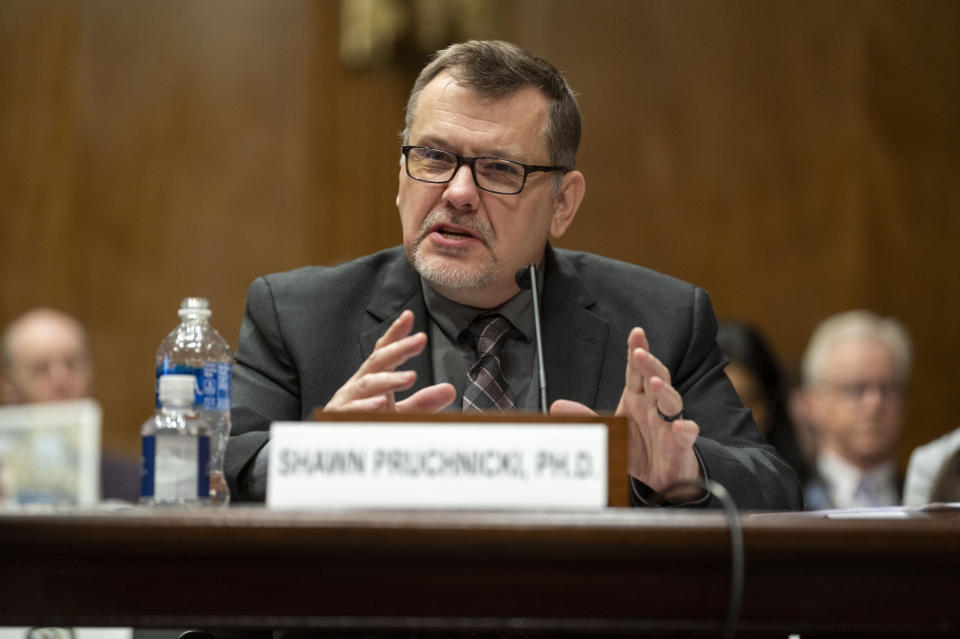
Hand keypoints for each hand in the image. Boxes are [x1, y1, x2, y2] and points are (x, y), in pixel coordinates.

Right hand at [324, 310, 455, 412]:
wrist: (337, 449)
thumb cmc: (367, 425)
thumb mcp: (400, 413)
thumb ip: (423, 402)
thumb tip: (449, 389)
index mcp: (373, 379)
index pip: (384, 352)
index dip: (395, 335)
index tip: (409, 317)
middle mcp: (359, 384)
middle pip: (378, 361)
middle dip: (398, 348)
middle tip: (420, 339)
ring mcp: (348, 399)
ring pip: (367, 384)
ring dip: (389, 379)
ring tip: (410, 377)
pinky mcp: (340, 418)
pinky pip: (353, 410)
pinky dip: (366, 406)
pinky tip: (381, 402)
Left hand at [551, 327, 700, 497]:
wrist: (662, 476)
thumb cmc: (638, 447)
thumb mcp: (608, 431)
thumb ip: (585, 417)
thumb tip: (557, 405)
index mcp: (637, 397)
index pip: (636, 370)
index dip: (637, 350)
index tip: (636, 333)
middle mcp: (655, 405)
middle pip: (656, 377)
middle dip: (649, 363)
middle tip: (639, 352)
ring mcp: (669, 422)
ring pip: (671, 400)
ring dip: (664, 390)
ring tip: (653, 383)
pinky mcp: (680, 444)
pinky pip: (685, 433)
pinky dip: (684, 428)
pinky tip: (678, 426)